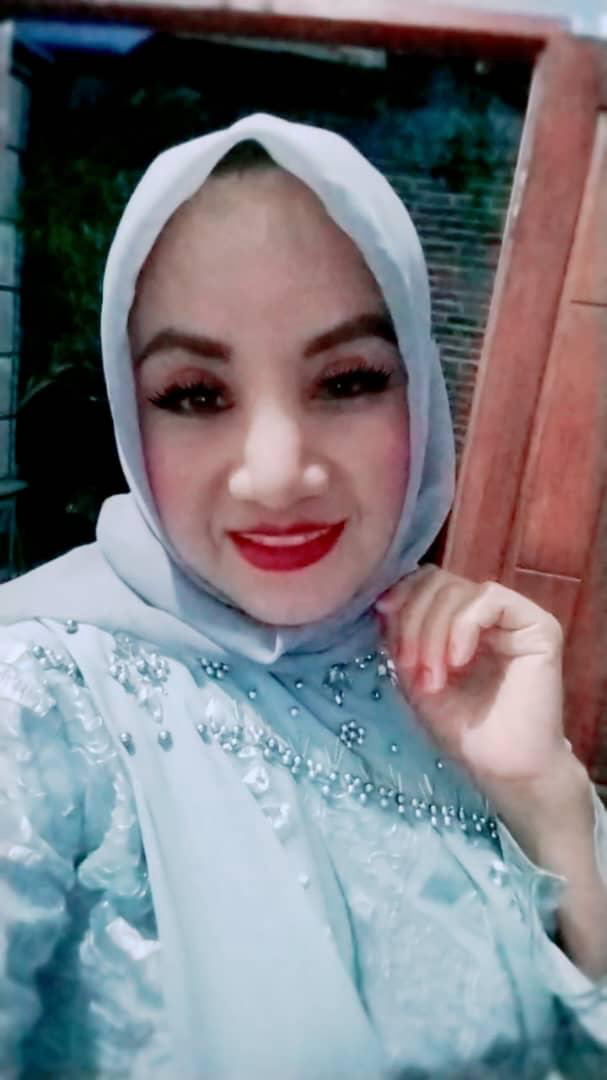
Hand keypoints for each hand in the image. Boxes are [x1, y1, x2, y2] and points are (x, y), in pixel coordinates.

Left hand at [376, 564, 569, 789]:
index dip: (401, 595)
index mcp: (459, 620)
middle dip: (413, 620)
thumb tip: (384, 600)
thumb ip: (400, 637)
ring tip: (432, 678)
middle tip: (408, 667)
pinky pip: (489, 600)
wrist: (502, 768)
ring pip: (459, 590)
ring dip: (433, 633)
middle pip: (438, 581)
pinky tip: (458, 662)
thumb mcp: (415, 676)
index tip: (381, 618)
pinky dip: (462, 627)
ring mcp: (514, 616)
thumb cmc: (462, 729)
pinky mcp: (538, 625)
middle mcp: (487, 612)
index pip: (426, 582)